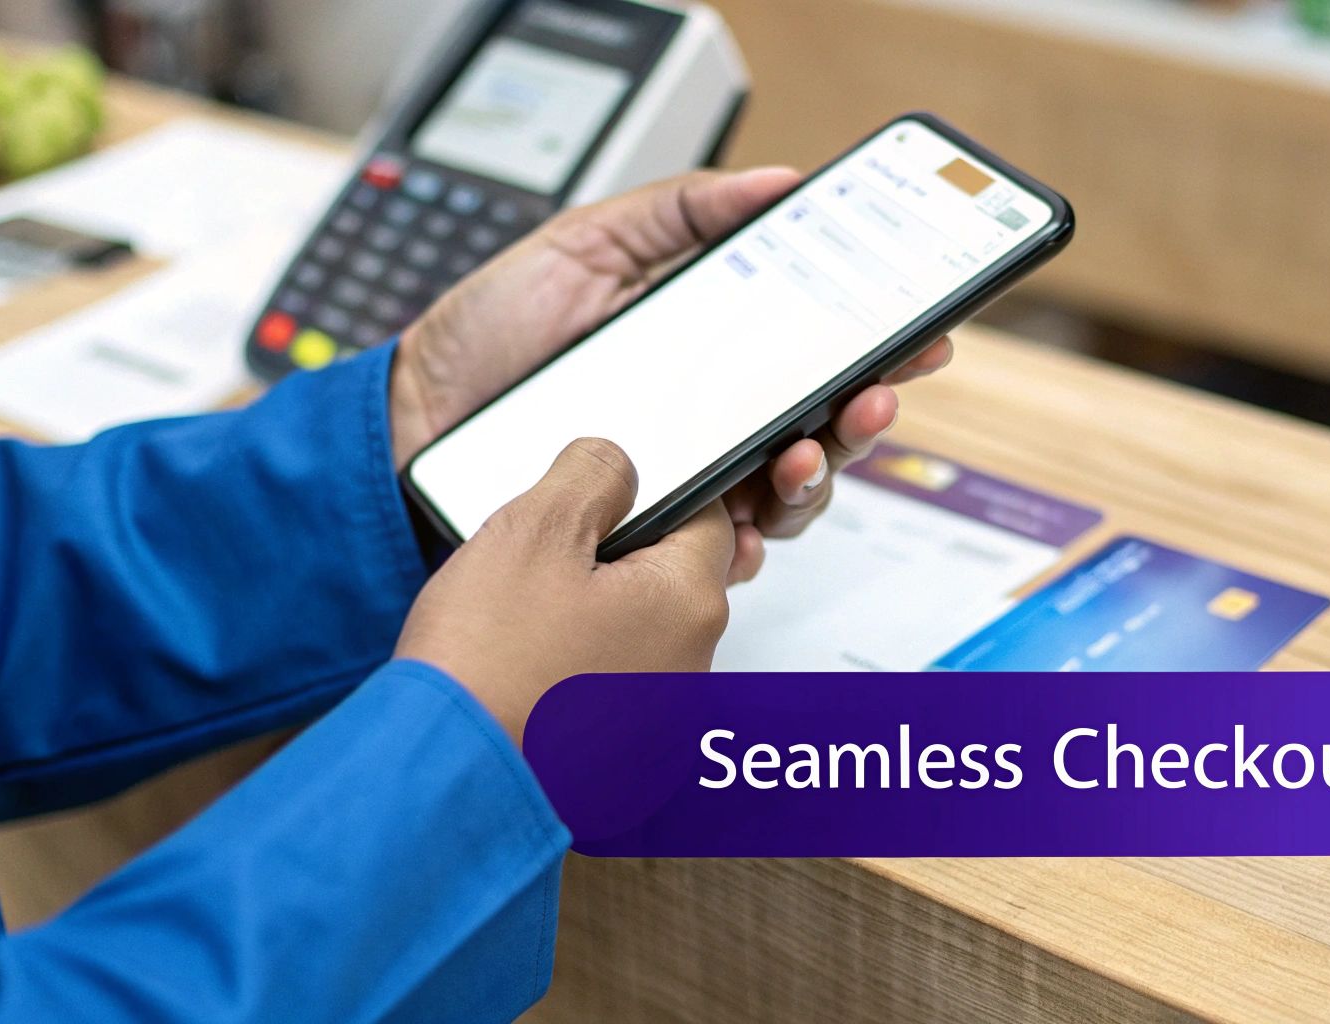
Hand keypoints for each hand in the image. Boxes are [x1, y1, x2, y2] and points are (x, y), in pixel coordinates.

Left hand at [389, 169, 954, 582]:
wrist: (411, 420)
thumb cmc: (490, 335)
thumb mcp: (586, 245)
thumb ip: (681, 212)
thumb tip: (778, 182)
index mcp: (714, 349)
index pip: (817, 350)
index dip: (878, 346)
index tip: (918, 335)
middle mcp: (714, 419)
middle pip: (825, 427)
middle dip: (868, 415)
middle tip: (874, 396)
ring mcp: (689, 480)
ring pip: (790, 495)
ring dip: (820, 478)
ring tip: (805, 455)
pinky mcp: (651, 538)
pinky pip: (723, 554)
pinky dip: (744, 544)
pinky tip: (740, 524)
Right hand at [395, 438, 732, 743]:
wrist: (447, 774)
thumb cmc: (486, 662)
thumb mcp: (534, 527)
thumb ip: (592, 476)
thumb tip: (617, 465)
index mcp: (689, 601)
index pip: (708, 520)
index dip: (653, 500)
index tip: (603, 505)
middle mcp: (694, 667)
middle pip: (674, 582)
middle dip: (620, 564)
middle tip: (547, 569)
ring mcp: (663, 724)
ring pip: (644, 638)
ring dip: (601, 621)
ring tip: (528, 627)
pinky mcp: (629, 765)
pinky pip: (619, 694)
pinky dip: (585, 678)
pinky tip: (532, 676)